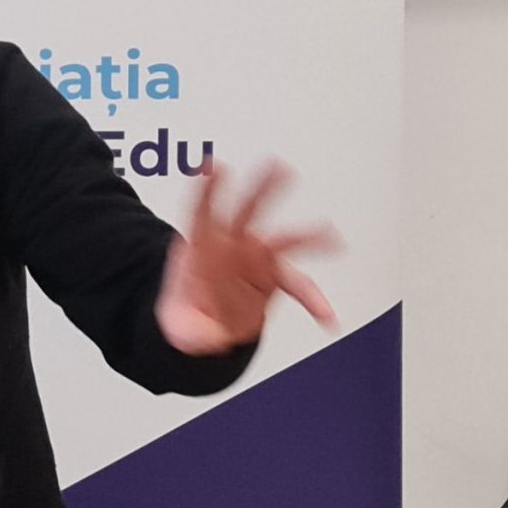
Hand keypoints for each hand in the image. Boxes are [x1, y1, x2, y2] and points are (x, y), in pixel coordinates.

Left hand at [155, 158, 341, 353]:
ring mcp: (254, 258)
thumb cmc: (187, 311)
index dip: (207, 191)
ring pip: (281, 239)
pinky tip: (326, 313)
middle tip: (278, 167)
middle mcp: (231, 246)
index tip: (214, 168)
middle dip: (262, 188)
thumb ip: (191, 330)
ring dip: (305, 234)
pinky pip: (297, 285)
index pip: (201, 214)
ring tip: (329, 233)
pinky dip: (313, 298)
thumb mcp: (178, 323)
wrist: (202, 322)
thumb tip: (210, 340)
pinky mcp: (271, 277)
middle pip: (247, 211)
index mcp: (201, 247)